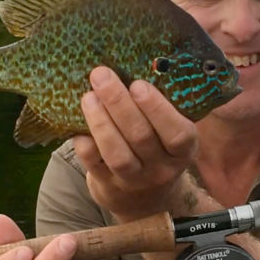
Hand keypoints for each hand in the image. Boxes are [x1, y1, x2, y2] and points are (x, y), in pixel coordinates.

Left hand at [74, 66, 198, 219]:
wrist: (146, 200)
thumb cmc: (158, 149)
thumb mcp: (170, 133)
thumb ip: (163, 106)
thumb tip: (142, 60)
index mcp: (183, 151)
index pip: (177, 133)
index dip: (157, 109)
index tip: (138, 84)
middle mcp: (162, 169)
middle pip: (140, 137)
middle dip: (118, 102)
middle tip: (101, 74)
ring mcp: (135, 181)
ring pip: (117, 154)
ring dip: (100, 121)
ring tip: (87, 96)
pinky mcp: (108, 187)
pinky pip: (94, 165)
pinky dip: (85, 143)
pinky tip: (77, 125)